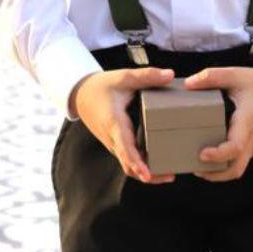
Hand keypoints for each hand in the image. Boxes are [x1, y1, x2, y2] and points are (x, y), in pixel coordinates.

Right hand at [71, 67, 176, 184]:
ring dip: (147, 171)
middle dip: (149, 174)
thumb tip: (170, 75)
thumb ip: (147, 76)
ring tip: (170, 173)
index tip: (148, 174)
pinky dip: (142, 164)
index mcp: (114, 123)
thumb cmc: (102, 86)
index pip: (125, 148)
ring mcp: (114, 144)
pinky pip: (128, 159)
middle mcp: (113, 138)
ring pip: (129, 165)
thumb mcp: (124, 77)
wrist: (81, 94)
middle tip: (171, 176)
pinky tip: (159, 162)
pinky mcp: (116, 144)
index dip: (136, 162)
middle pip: (129, 164)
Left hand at [184, 67, 252, 181]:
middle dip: (214, 173)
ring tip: (200, 162)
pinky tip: (214, 151)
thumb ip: (211, 77)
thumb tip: (188, 84)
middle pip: (235, 170)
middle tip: (195, 165)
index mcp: (247, 122)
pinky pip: (241, 159)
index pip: (235, 147)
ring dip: (219, 170)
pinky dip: (227, 161)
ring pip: (238, 167)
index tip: (202, 154)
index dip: (218, 155)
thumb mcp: (236, 74)